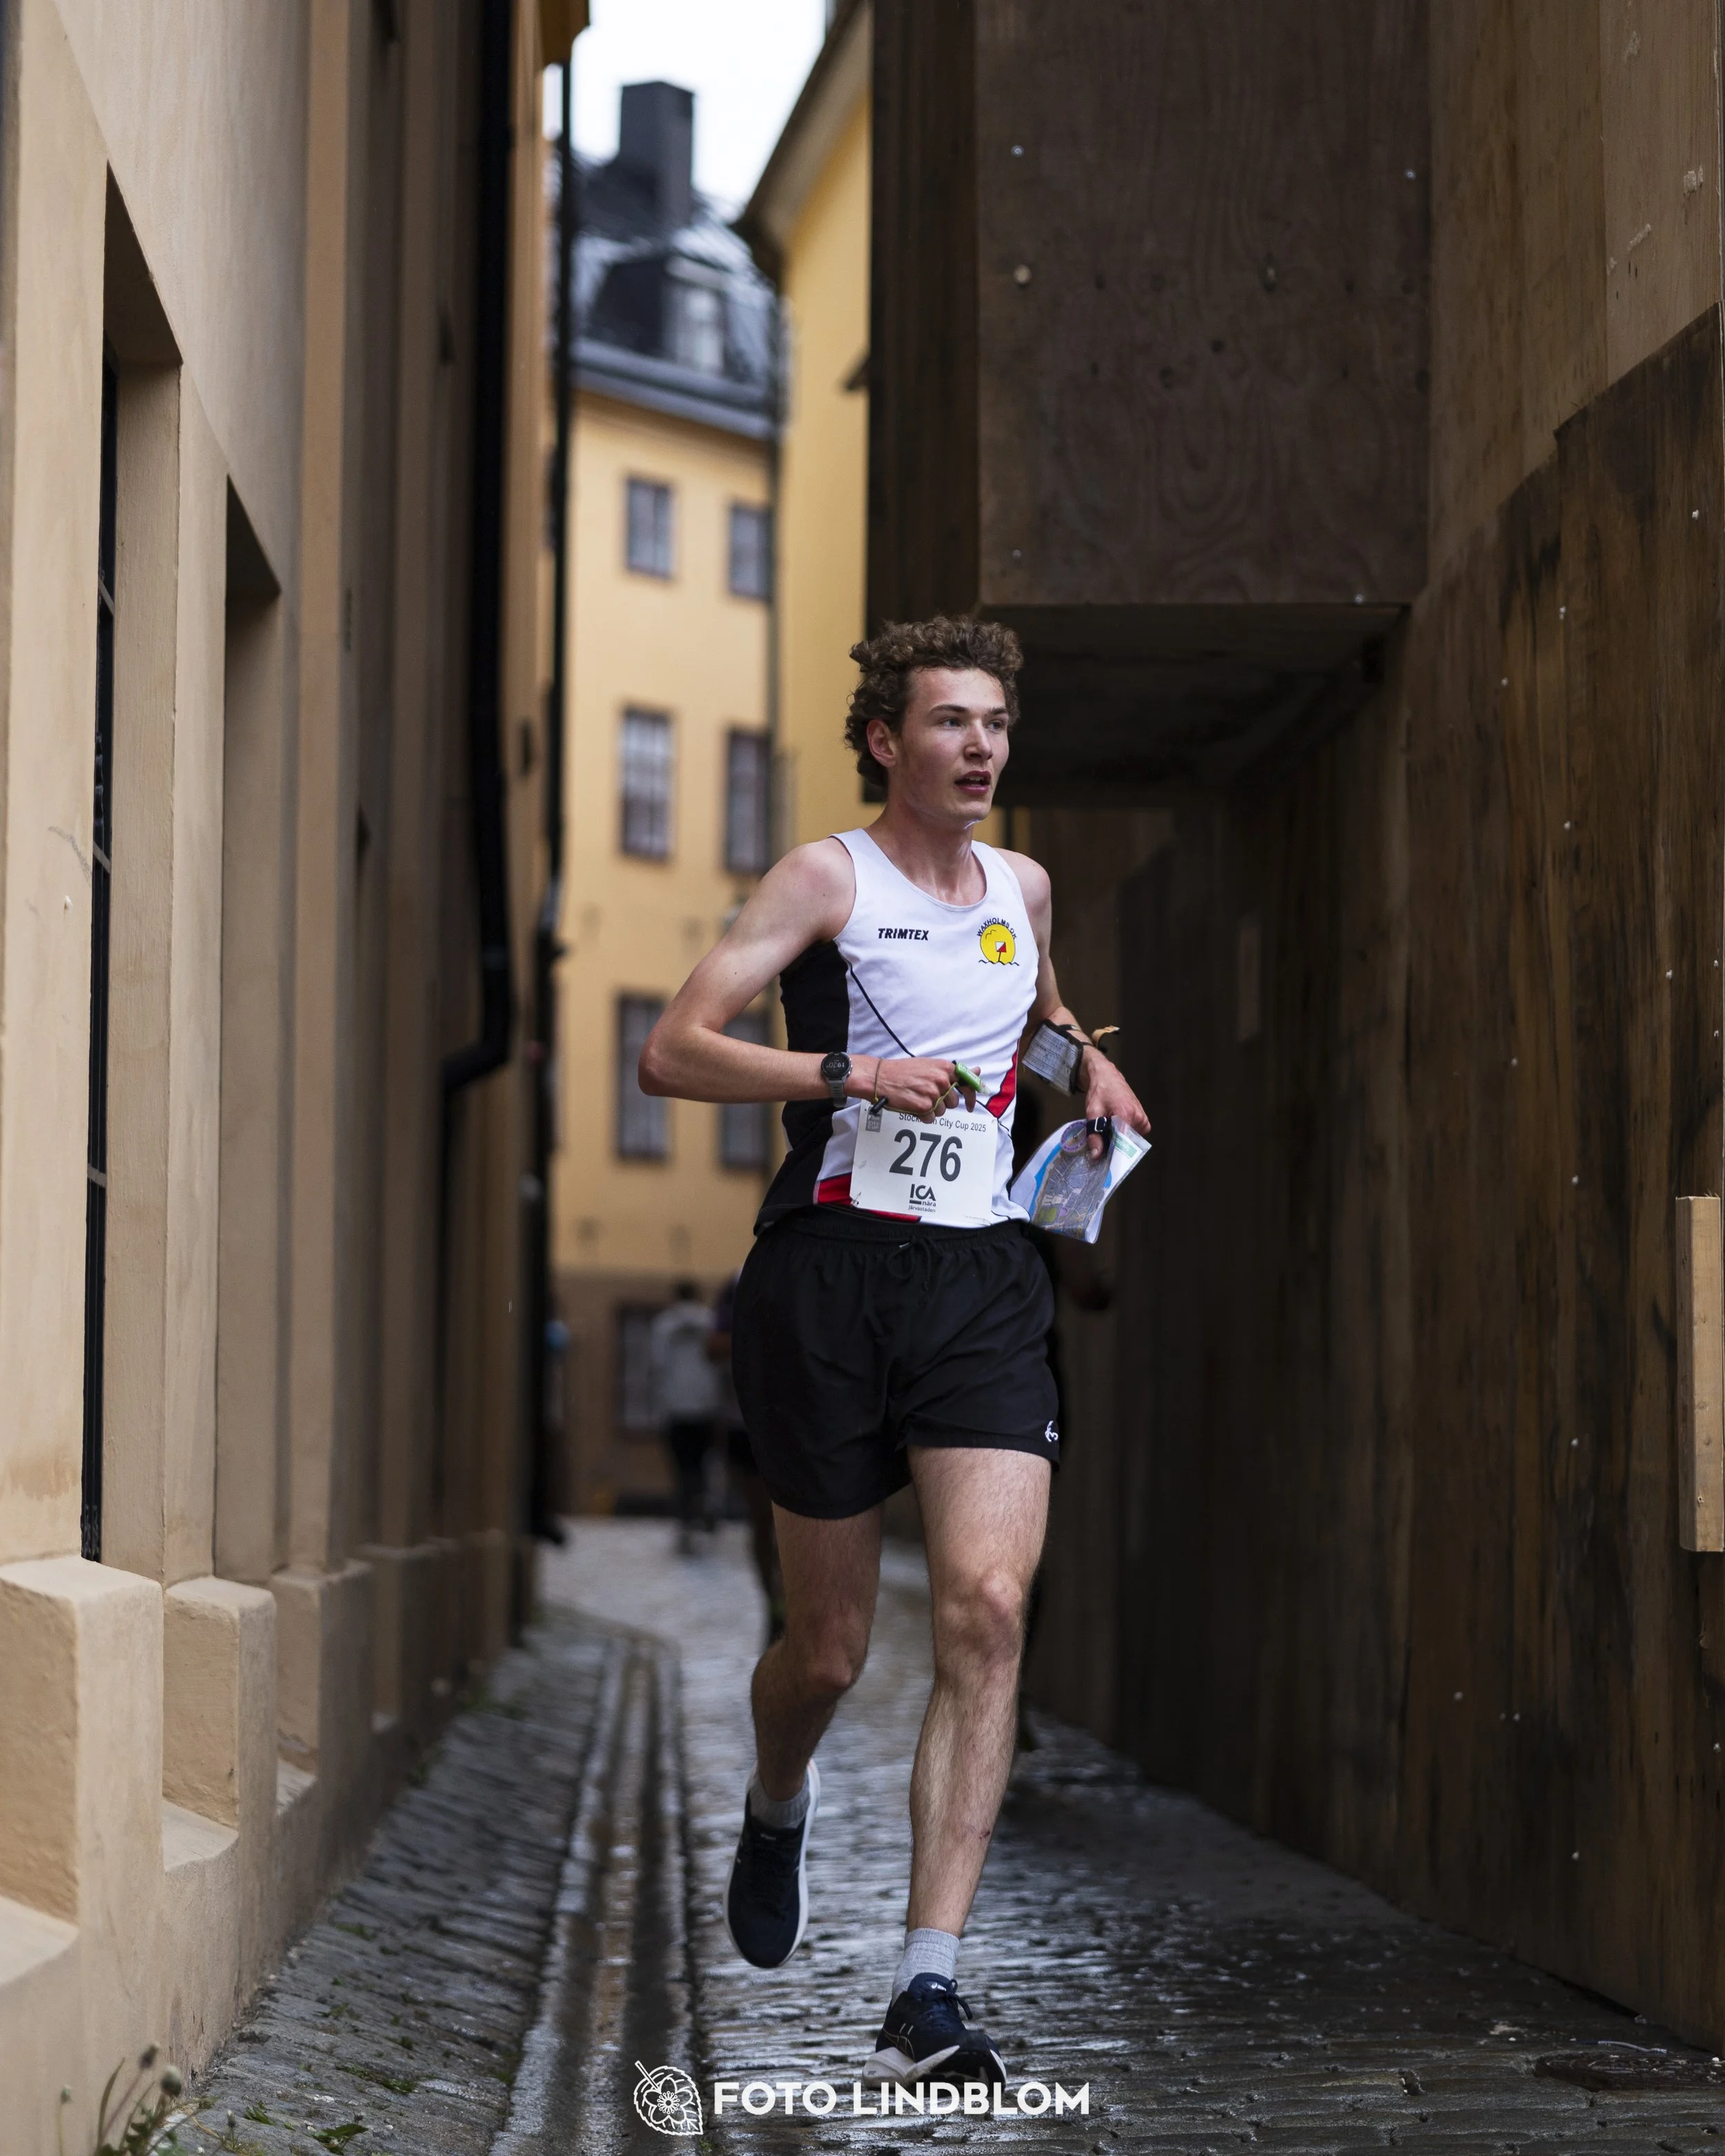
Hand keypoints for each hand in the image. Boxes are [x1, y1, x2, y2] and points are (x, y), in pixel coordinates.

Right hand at [855, 1057, 972, 1121]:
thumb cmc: (903, 1071)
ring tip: (916, 1097)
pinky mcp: (925, 1107)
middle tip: (925, 1095)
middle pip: (952, 1102)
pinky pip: (931, 1118)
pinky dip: (922, 1115)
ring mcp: (934, 1094)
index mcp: (945, 1068)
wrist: (880, 1077)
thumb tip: (977, 1071)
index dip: (971, 1097)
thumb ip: (953, 1072)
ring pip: (941, 1111)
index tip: (970, 1106)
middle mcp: (942, 1080)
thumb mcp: (930, 1065)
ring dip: (931, 1109)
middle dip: (941, 1102)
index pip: (967, 1085)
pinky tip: (912, 1105)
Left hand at [1080, 1049, 1149, 1159]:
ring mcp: (1142, 1118)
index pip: (1124, 1144)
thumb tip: (1096, 1156)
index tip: (1104, 1160)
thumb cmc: (1099, 1092)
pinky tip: (1114, 1129)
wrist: (1107, 1076)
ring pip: (1131, 1139)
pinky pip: (1134, 1133)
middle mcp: (1138, 1117)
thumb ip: (1095, 1135)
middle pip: (1128, 1143)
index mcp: (1127, 1115)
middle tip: (1101, 1148)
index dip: (1113, 1154)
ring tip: (1107, 1134)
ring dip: (1119, 1140)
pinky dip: (1124, 1134)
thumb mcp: (1092, 1113)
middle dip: (1115, 1148)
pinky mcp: (1142, 1118)